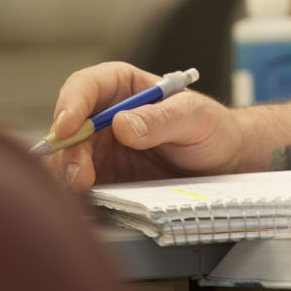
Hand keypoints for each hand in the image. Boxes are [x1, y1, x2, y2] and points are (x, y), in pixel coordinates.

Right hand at [42, 61, 240, 190]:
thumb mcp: (196, 117)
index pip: (86, 86)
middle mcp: (105, 116)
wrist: (222, 164)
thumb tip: (122, 124)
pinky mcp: (104, 178)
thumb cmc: (212, 129)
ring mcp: (102, 149)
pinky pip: (80, 185)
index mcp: (123, 87)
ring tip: (85, 190)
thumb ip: (163, 118)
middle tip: (81, 175)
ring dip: (69, 174)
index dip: (71, 104)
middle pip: (68, 127)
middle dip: (68, 151)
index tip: (68, 127)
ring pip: (68, 158)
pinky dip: (77, 195)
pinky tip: (90, 203)